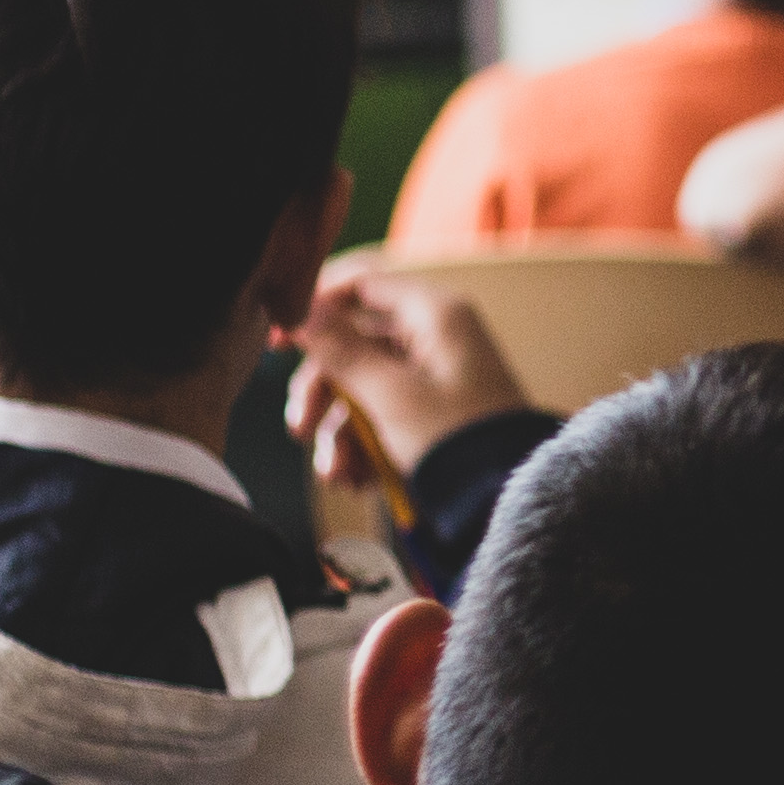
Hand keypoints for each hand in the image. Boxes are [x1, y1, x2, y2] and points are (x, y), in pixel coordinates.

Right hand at [284, 273, 534, 486]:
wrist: (503, 502)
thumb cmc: (459, 443)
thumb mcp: (392, 395)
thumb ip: (342, 352)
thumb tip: (304, 311)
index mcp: (434, 314)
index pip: (362, 282)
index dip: (316, 305)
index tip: (280, 339)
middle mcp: (433, 337)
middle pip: (353, 343)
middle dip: (322, 390)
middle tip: (299, 427)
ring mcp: (432, 376)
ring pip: (361, 386)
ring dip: (338, 431)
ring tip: (335, 471)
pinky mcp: (429, 413)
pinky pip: (380, 416)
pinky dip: (362, 447)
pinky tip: (357, 478)